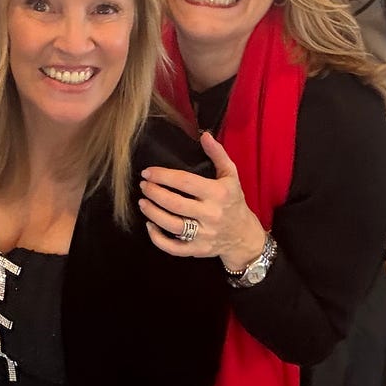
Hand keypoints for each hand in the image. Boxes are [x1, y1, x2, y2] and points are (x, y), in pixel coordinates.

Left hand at [139, 131, 266, 270]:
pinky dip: (158, 239)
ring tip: (142, 203)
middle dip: (155, 193)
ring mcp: (204, 234)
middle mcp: (211, 215)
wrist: (244, 235)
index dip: (164, 176)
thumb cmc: (233, 201)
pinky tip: (150, 226)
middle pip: (175, 204)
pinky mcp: (198, 250)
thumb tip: (204, 135)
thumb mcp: (231, 175)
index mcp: (218, 194)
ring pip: (172, 226)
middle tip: (143, 186)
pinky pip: (174, 248)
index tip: (148, 172)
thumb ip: (218, 154)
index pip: (185, 182)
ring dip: (153, 214)